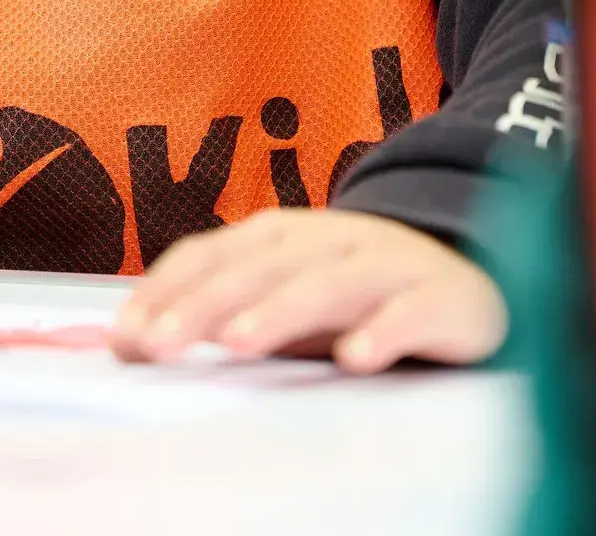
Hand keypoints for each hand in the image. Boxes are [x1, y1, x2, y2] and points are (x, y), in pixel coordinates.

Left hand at [109, 208, 508, 373]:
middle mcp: (332, 239)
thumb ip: (213, 314)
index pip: (216, 252)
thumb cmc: (356, 297)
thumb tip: (127, 341)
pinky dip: (383, 332)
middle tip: (162, 342)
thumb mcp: (282, 299)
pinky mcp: (441, 298)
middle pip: (263, 268)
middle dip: (207, 303)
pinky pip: (410, 314)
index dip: (170, 288)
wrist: (468, 280)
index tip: (128, 332)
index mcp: (285, 235)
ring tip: (238, 343)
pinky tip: (355, 359)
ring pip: (329, 284)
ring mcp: (388, 264)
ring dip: (281, 311)